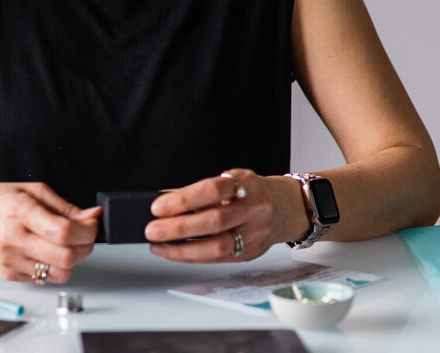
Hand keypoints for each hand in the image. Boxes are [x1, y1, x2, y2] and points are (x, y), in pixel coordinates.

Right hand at [0, 182, 100, 282]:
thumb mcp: (33, 191)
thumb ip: (65, 207)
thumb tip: (92, 217)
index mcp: (20, 211)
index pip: (63, 231)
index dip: (87, 230)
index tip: (92, 224)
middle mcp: (13, 238)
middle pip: (66, 257)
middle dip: (85, 247)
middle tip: (85, 236)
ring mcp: (10, 260)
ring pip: (59, 273)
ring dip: (72, 260)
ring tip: (66, 245)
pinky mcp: (9, 274)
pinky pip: (45, 279)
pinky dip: (54, 267)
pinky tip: (47, 251)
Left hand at [143, 169, 308, 262]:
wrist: (287, 208)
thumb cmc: (252, 192)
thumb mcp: (232, 180)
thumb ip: (204, 191)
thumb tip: (167, 202)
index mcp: (247, 185)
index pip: (212, 190)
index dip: (183, 199)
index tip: (158, 206)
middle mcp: (254, 210)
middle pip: (214, 221)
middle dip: (178, 228)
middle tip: (152, 230)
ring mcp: (255, 234)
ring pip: (217, 247)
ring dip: (182, 249)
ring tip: (158, 245)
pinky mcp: (251, 253)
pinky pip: (218, 259)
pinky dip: (193, 257)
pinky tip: (174, 253)